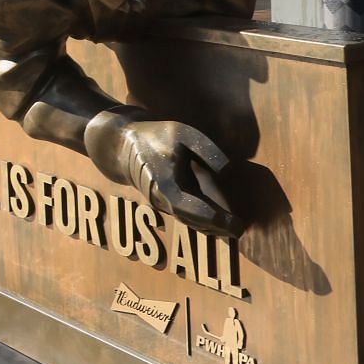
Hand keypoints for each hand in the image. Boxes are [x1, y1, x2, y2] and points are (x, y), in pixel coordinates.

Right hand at [88, 113, 241, 238]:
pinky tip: (217, 222)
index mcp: (167, 185)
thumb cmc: (156, 136)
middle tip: (240, 230)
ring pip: (188, 221)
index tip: (236, 224)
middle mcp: (163, 200)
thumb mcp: (183, 134)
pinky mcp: (164, 201)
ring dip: (210, 228)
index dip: (216, 219)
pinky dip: (201, 221)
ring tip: (233, 229)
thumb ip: (206, 150)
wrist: (123, 144)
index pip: (194, 209)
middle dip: (217, 227)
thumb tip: (227, 170)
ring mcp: (162, 203)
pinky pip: (185, 216)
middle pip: (192, 220)